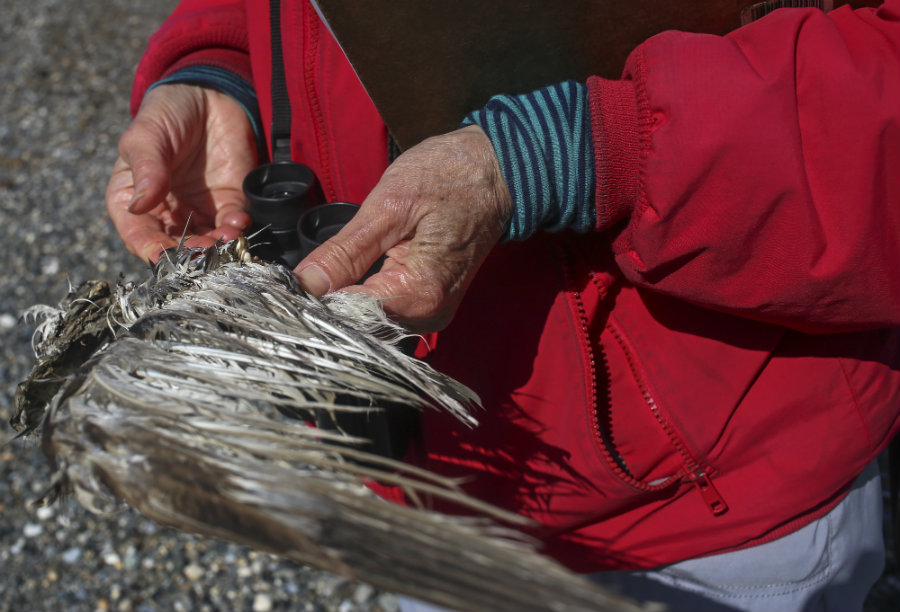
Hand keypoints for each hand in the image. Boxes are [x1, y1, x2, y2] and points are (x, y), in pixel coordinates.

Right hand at [105, 84, 256, 261]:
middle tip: (205, 253)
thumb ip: (146, 168)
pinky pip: (232, 225)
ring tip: (226, 241)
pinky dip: (237, 229)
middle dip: (190, 255)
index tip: (166, 258)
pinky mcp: (229, 203)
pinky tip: (239, 223)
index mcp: (132, 199)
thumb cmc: (167, 113)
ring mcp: (199, 210)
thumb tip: (139, 205)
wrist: (211, 94)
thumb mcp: (146, 135)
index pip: (138, 235)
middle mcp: (166, 212)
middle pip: (175, 247)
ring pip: (206, 242)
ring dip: (217, 248)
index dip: (150, 250)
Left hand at [295, 125, 512, 332]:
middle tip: (290, 282)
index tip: (282, 287)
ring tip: (313, 278)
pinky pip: (383, 313)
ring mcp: (431, 314)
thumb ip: (345, 252)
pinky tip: (340, 280)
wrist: (496, 172)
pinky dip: (357, 299)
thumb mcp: (388, 206)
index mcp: (419, 294)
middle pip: (358, 327)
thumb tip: (305, 285)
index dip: (311, 302)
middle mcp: (429, 316)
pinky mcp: (429, 305)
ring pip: (368, 323)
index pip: (348, 317)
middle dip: (322, 306)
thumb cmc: (449, 178)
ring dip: (338, 304)